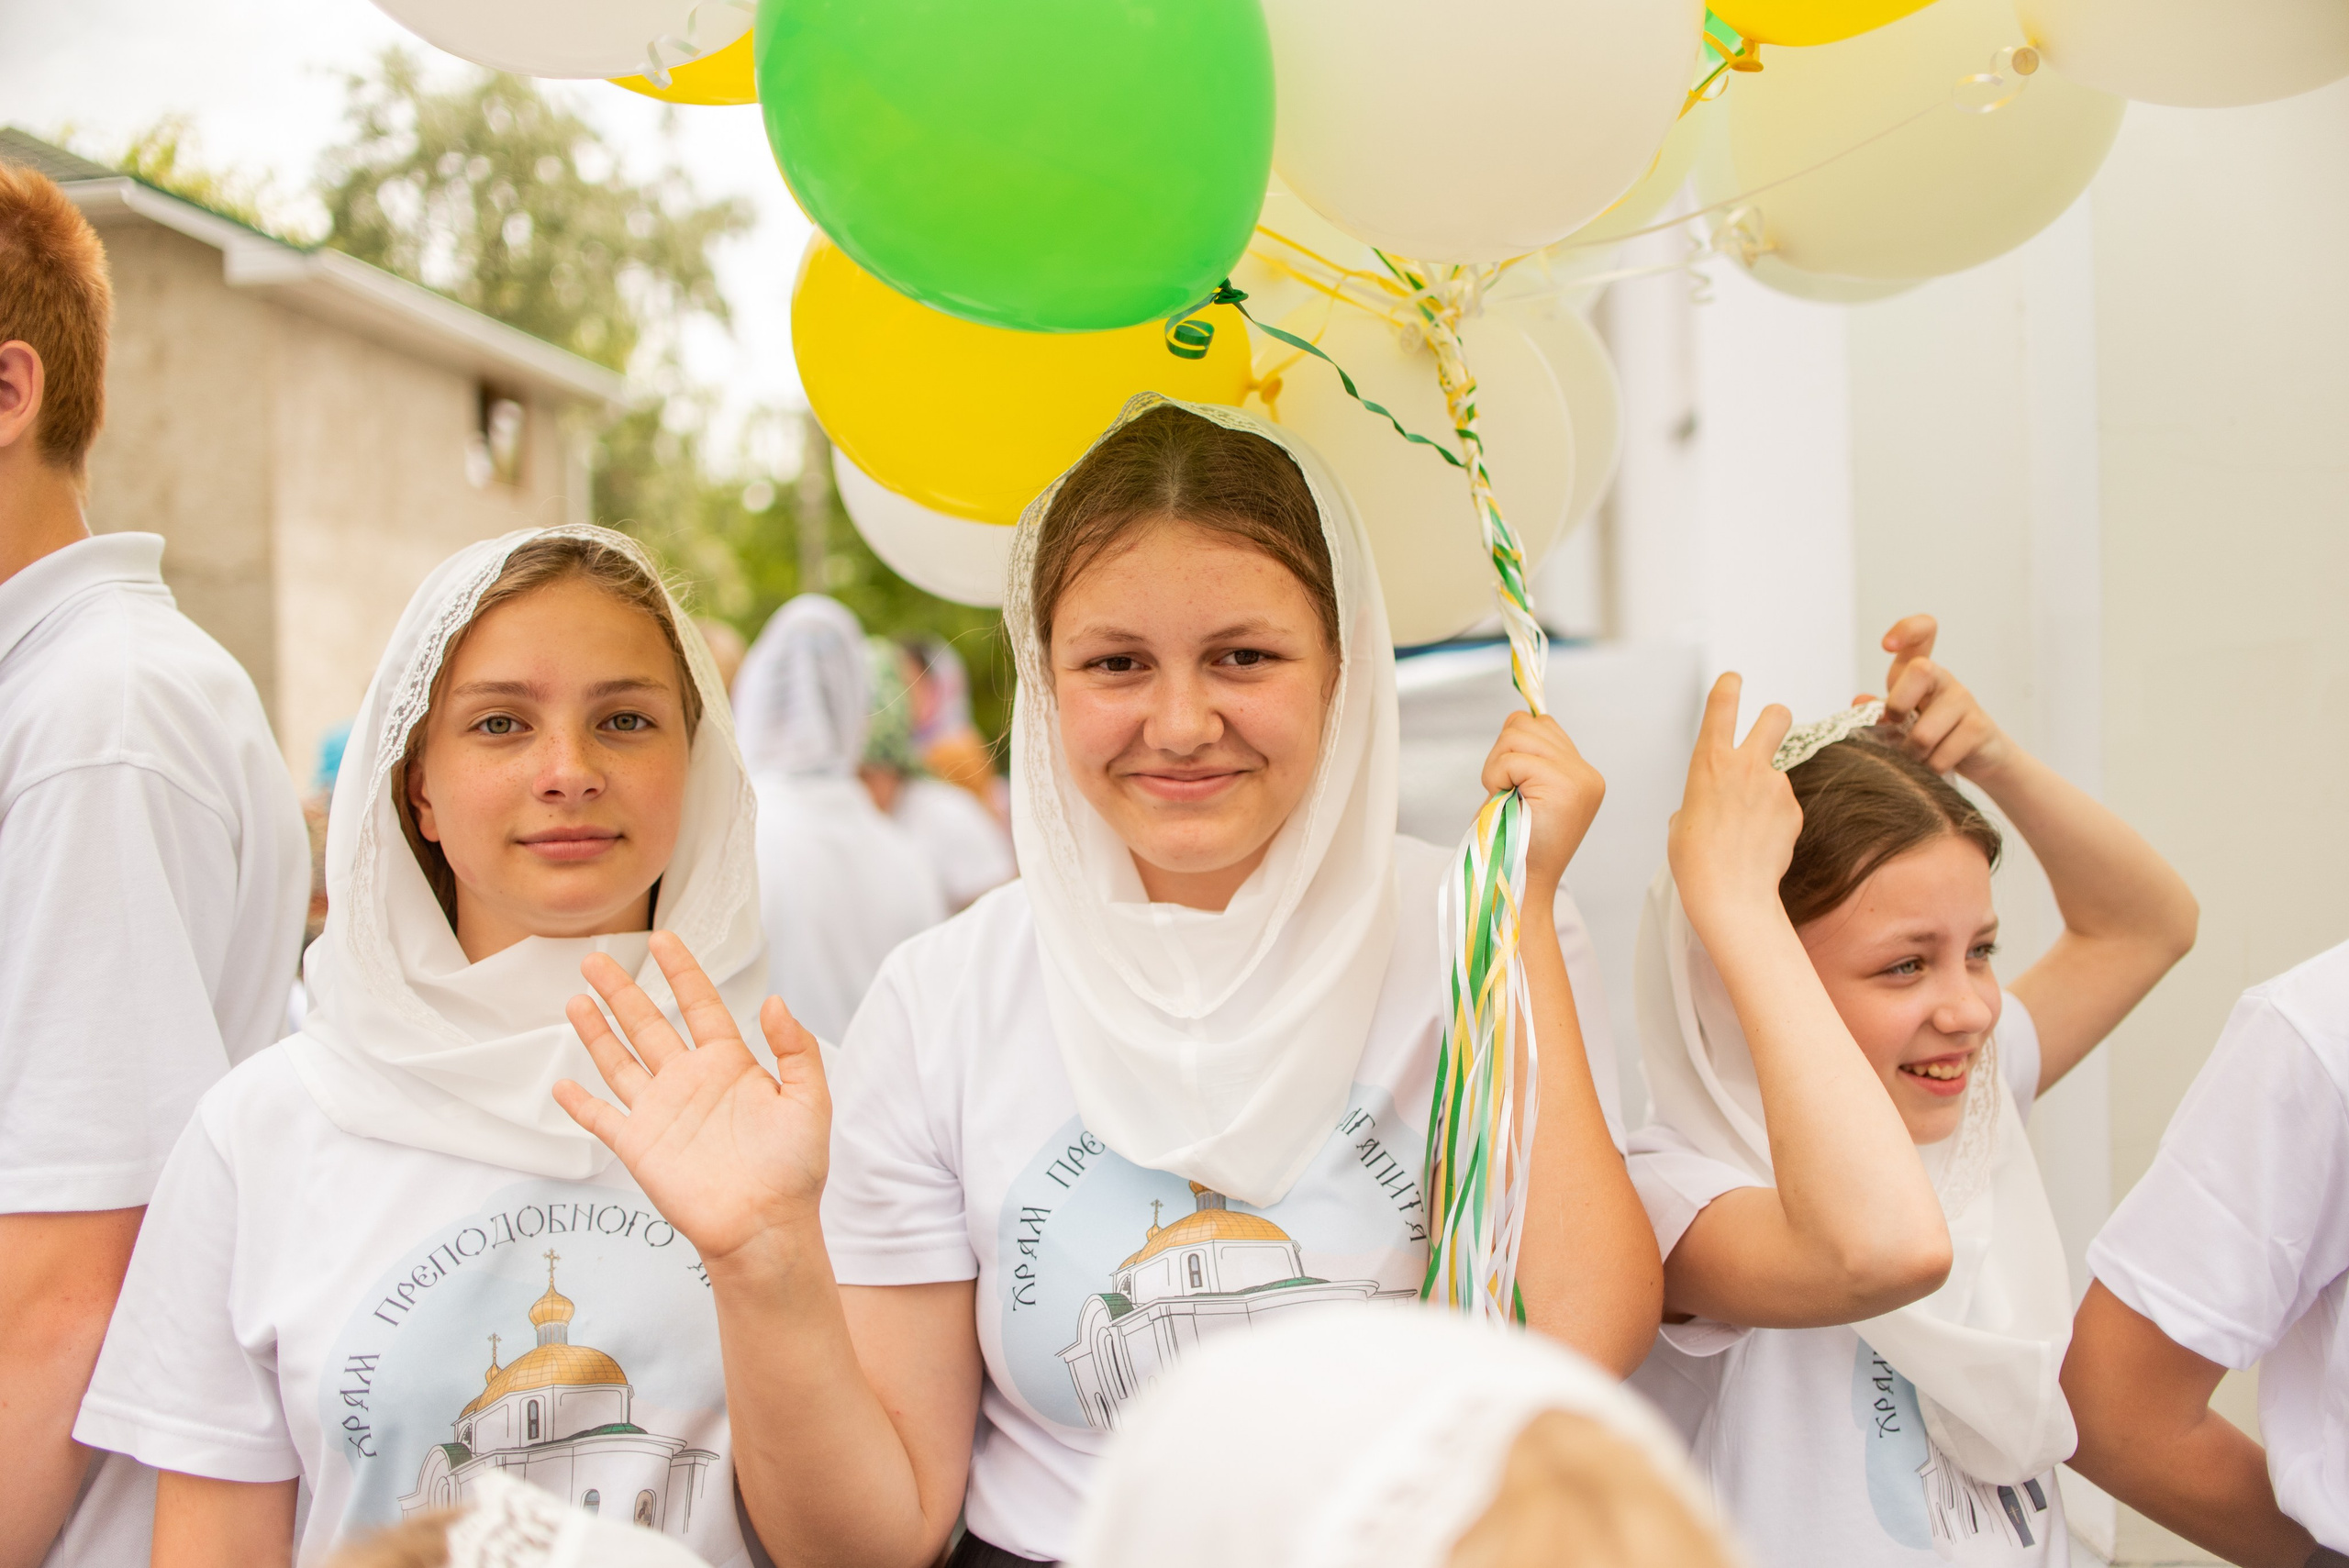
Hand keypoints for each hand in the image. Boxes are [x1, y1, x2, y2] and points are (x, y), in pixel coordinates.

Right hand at [554, 932, 829, 1272]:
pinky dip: (580, 1104)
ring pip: (619, 1061)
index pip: (699, 1004)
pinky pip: (602, 1119)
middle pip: (648, 1024)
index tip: (662, 939)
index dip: (681, 971)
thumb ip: (796, 1049)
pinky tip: (560, 1085)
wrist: (766, 1227)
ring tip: (576, 998)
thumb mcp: (809, 1101)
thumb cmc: (794, 1170)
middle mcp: (690, 1081)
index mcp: (730, 1064)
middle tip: (596, 958)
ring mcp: (661, 1113)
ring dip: (596, 1032)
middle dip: (622, 990)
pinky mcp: (639, 1147)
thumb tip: (775, 1000)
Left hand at [1480, 711, 1604, 904]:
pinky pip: (1513, 758)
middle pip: (1526, 722)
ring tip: (1506, 798)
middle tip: (1504, 793)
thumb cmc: (1510, 842)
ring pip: (1516, 734)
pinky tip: (1505, 801)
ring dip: (1497, 766)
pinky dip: (1496, 777)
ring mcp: (1580, 778)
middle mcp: (1587, 773)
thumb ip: (1527, 755)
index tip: (1510, 782)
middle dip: (1501, 754)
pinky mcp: (1565, 785)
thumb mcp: (1521, 792)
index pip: (1542, 724)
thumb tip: (1517, 717)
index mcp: (1581, 774)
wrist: (1516, 885)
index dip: (1513, 746)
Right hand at [1668, 674, 1798, 938]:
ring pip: (1777, 774)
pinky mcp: (1794, 810)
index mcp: (1709, 761)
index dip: (1730, 684)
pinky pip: (1785, 807)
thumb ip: (1701, 796)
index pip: (1723, 703)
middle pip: (1776, 715)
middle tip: (1771, 728)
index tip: (1734, 679)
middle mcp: (1746, 764)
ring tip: (1749, 829)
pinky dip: (1776, 821)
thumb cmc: (1696, 860)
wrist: (1728, 894)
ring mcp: (1775, 786)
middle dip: (1775, 717)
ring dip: (1767, 793)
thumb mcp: (1682, 818)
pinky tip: (1761, 843)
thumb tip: (1714, 801)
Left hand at [1862, 615, 2011, 780]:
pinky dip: (1929, 768)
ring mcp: (1965, 701)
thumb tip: (1859, 702)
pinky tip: (1933, 765)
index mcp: (1921, 671)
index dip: (1906, 630)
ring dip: (1911, 754)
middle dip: (1898, 705)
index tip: (1886, 645)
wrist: (1978, 757)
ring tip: (1915, 757)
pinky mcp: (1979, 727)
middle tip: (1898, 725)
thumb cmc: (1930, 732)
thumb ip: (1877, 710)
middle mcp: (1944, 679)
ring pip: (1924, 732)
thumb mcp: (1900, 718)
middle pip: (1920, 670)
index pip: (1923, 631)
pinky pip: (1940, 756)